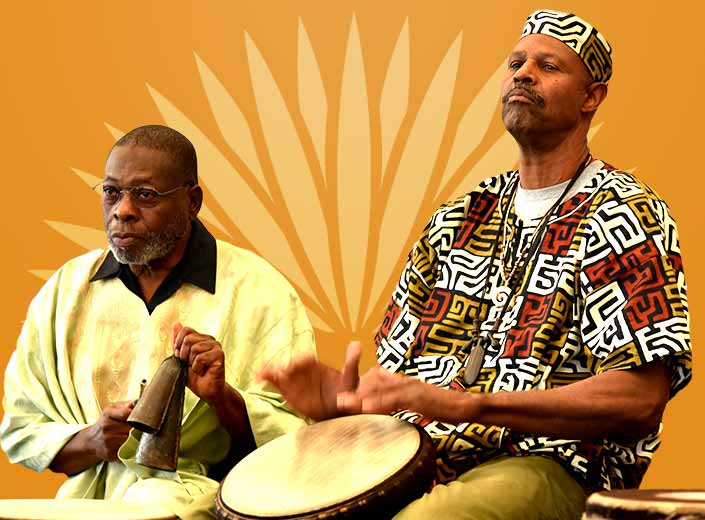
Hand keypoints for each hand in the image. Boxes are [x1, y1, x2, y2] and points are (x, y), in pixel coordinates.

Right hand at [85, 400, 133, 461]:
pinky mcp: (110, 454)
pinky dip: (130, 448)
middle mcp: (106, 428)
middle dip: (137, 428)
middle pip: (131, 428)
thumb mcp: (111, 410)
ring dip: (135, 438)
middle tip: (140, 427)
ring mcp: (108, 442)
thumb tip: (134, 403)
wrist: (91, 440)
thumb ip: (124, 405)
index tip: (139, 417)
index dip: (135, 415)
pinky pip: (127, 450)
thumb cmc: (106, 422)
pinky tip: (127, 445)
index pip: (126, 413)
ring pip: (130, 439)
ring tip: (134, 435)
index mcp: (107, 414)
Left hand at [173, 323, 225, 404]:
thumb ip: (178, 342)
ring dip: (192, 363)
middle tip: (190, 365)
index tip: (181, 356)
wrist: (206, 391)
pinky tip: (204, 372)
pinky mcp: (220, 355)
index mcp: (201, 338)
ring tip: (198, 369)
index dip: (178, 344)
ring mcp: (216, 346)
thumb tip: (177, 324)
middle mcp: (210, 340)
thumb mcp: (181, 358)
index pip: (186, 330)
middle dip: (184, 355)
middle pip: (188, 339)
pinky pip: (201, 358)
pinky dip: (198, 368)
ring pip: (194, 348)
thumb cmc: (195, 376)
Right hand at [258, 341, 361, 420]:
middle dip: (282, 367)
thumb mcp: (351, 376)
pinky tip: (258, 378)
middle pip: (289, 365)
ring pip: (279, 371)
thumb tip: (357, 344)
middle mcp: (303, 369)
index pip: (305, 359)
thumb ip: (351, 362)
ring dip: (271, 371)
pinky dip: (266, 377)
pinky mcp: (287, 389)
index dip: (298, 362)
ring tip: (262, 375)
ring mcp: (294, 379)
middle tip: (278, 373)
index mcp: (316, 363)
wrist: (339, 405)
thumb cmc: (346, 389)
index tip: (292, 367)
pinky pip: (275, 381)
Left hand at [337, 366, 475, 422]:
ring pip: (381, 391)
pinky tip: (368, 407)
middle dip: (355, 393)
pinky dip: (381, 403)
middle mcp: (404, 381)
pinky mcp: (418, 396)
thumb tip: (386, 392)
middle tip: (337, 401)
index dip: (360, 390)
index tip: (344, 398)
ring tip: (344, 403)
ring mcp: (411, 387)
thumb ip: (401, 393)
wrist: (464, 405)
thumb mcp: (418, 398)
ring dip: (361, 397)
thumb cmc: (442, 404)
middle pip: (375, 386)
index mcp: (403, 382)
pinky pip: (396, 399)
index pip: (377, 383)